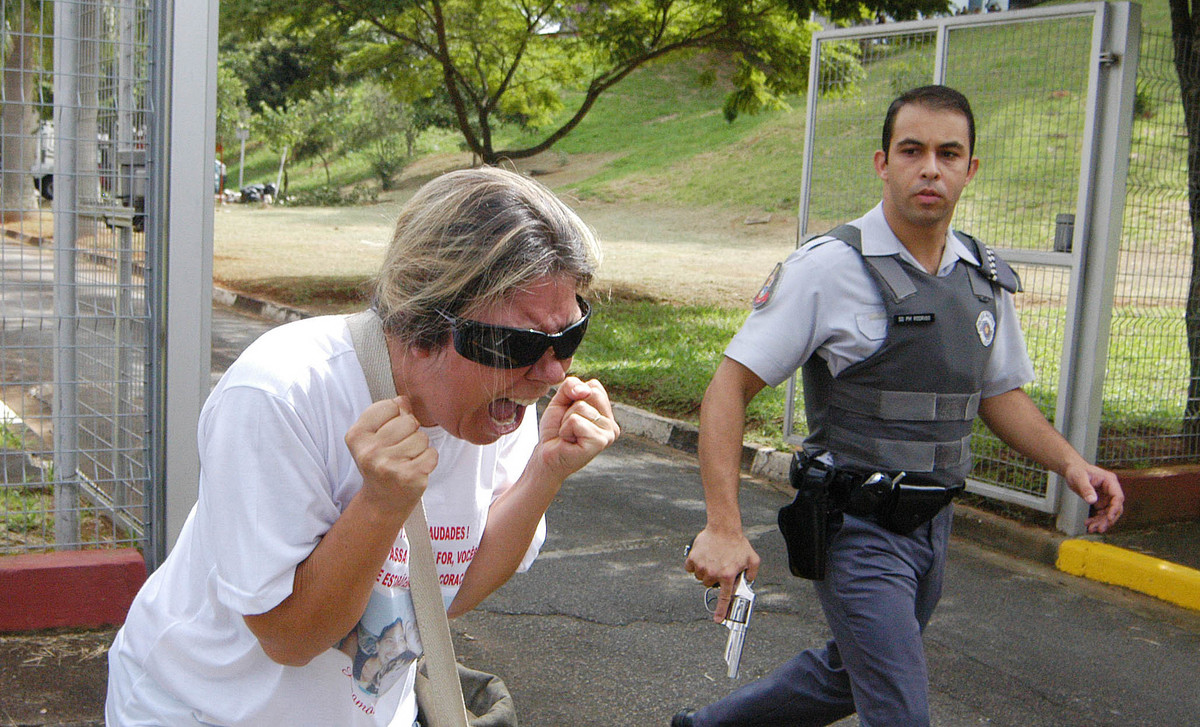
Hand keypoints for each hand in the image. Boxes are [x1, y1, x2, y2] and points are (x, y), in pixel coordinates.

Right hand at [344, 396, 438, 516]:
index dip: (395, 417)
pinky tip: (415, 468)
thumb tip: (404, 399)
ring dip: (419, 448)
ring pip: (422, 438)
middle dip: (410, 433)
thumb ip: (389, 414)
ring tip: (406, 460)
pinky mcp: (409, 477)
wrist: (382, 501)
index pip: (390, 405)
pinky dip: (428, 460)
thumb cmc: (381, 463)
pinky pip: (432, 454)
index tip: (388, 435)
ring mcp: (388, 465)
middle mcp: (369, 451)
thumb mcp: (376, 436)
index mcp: (357, 435)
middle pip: (409, 421)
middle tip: (399, 451)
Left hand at [533, 376, 619, 479]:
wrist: (546, 455)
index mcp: (606, 413)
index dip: (574, 396)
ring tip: (568, 435)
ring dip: (566, 421)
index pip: (594, 386)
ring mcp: (608, 434)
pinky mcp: (599, 442)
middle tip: (569, 425)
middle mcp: (612, 424)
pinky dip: (565, 429)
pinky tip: (569, 441)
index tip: (571, 415)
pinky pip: (576, 421)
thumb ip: (571, 386)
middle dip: (571, 407)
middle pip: (590, 393)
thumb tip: (585, 390)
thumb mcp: (560, 401)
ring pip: (581, 407)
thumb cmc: (555, 430)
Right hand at [685, 527, 760, 621]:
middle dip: (714, 578)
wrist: (723, 527)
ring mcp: (702, 567)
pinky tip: (702, 557)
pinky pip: (690, 568)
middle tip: (719, 566)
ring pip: (700, 577)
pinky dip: (694, 564)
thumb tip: (748, 582)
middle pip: (710, 585)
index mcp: (728, 576)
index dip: (720, 611)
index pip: (724, 598)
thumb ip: (752, 574)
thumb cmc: (738, 542)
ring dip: (705, 571)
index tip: (717, 620)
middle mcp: (714, 574)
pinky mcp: (693, 559)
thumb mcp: (752, 559)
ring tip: (712, 559)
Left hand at [1064, 462, 1123, 532]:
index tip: (1109, 518)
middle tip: (1099, 529)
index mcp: (1110, 481)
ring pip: (1108, 513)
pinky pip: (1101, 513)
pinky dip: (1096, 519)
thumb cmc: (1076, 470)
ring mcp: (1107, 496)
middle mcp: (1111, 490)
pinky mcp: (1101, 501)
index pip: (1118, 497)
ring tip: (1091, 529)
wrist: (1072, 470)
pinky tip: (1088, 524)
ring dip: (1101, 522)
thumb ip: (1086, 489)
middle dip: (1108, 520)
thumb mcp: (1079, 478)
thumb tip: (1092, 501)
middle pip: (1114, 508)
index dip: (1115, 509)